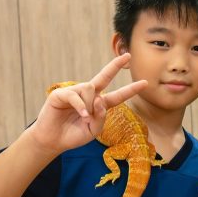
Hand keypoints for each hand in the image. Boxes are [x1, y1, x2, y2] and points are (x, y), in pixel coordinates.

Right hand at [27, 54, 146, 154]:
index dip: (130, 90)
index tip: (144, 83)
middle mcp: (88, 95)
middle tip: (128, 55)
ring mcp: (75, 92)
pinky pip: (76, 96)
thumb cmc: (73, 135)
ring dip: (90, 105)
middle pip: (104, 77)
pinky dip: (81, 107)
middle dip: (116, 66)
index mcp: (98, 105)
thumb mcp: (93, 130)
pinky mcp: (61, 94)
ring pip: (91, 89)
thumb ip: (101, 117)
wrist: (53, 141)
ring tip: (83, 117)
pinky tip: (82, 115)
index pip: (117, 96)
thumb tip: (100, 99)